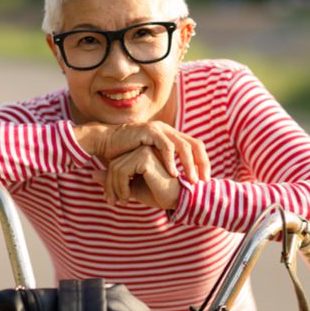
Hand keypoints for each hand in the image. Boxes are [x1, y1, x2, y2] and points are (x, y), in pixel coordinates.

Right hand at [77, 121, 209, 182]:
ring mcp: (160, 129)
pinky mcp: (150, 131)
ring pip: (183, 146)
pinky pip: (166, 146)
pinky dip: (171, 161)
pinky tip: (173, 174)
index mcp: (171, 135)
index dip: (203, 162)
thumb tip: (176, 180)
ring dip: (189, 165)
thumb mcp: (148, 159)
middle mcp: (168, 130)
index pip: (195, 146)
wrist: (104, 142)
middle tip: (204, 182)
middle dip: (202, 164)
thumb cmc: (124, 154)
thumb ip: (161, 164)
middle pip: (195, 145)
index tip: (205, 180)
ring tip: (191, 181)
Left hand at [92, 146, 180, 208]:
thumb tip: (93, 175)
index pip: (116, 165)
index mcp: (141, 154)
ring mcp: (144, 150)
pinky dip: (121, 187)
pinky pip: (122, 171)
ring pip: (115, 168)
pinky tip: (129, 198)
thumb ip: (116, 181)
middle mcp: (142, 148)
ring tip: (124, 202)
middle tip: (113, 203)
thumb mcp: (134, 189)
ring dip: (115, 188)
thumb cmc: (160, 194)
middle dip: (110, 186)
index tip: (112, 200)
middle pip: (113, 165)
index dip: (110, 183)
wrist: (179, 199)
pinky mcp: (145, 156)